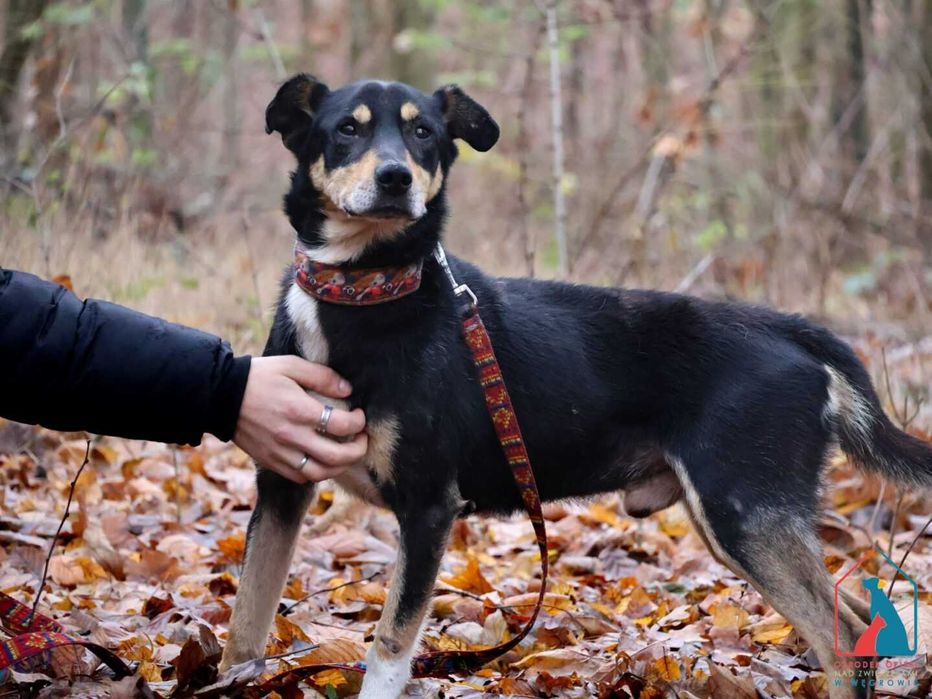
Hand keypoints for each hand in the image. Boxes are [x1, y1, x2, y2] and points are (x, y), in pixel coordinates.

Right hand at [233, 356, 366, 482]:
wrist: (220, 395)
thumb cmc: (259, 377)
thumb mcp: (291, 366)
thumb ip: (322, 377)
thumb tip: (348, 390)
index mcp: (299, 410)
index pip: (342, 425)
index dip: (359, 423)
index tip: (360, 416)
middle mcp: (291, 436)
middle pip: (336, 457)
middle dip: (358, 450)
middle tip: (363, 440)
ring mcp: (280, 453)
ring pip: (320, 473)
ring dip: (340, 467)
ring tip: (347, 454)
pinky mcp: (270, 462)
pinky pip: (301, 477)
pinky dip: (318, 473)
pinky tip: (323, 461)